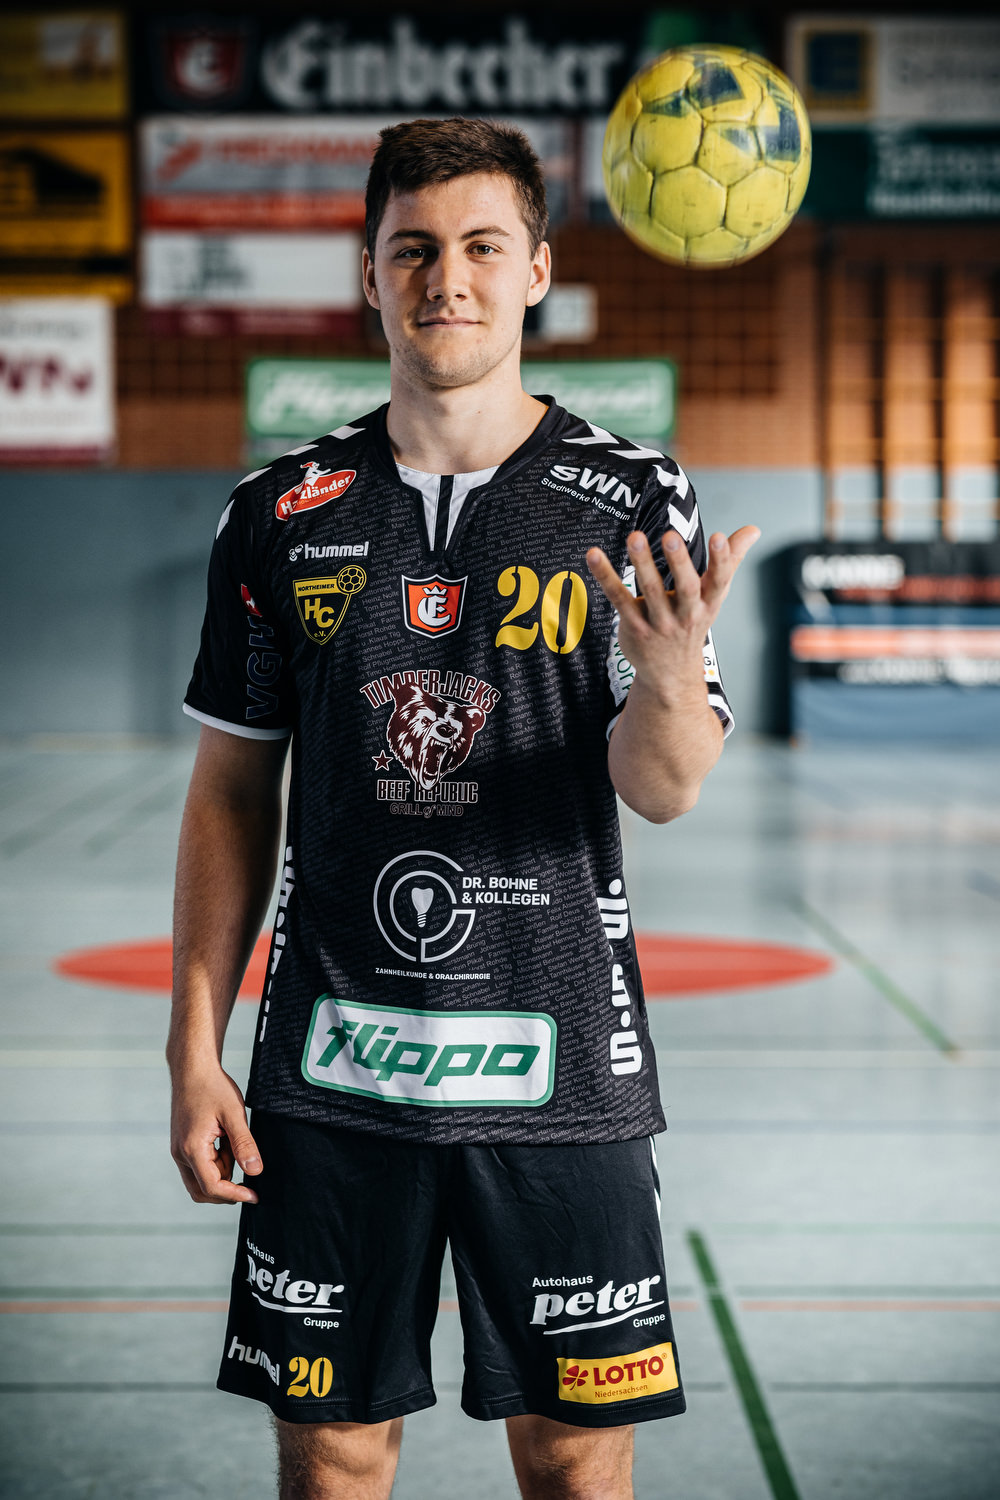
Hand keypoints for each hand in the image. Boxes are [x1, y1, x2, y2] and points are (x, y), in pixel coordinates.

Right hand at [170, 1065, 262, 1204]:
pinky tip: (228, 1142)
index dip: (234, 1195)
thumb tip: (255, 1172)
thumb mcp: (234, 1114)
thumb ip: (244, 1144)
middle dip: (226, 1192)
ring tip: (236, 1144)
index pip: (211, 1187)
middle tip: (251, 1186)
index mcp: (192, 1149)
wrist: (193, 1069)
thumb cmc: (213, 1087)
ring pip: (200, 1179)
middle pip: (201, 1191)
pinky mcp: (183, 1145)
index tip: (254, 1197)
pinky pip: (200, 1165)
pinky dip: (217, 1163)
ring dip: (223, 1174)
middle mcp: (181, 1154)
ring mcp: (179, 1150)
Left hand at [586, 526, 759, 697]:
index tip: (720, 537)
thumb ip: (731, 559)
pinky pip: (619, 598)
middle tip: (672, 535)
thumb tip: (754, 529)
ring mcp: (659, 623)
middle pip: (686, 587)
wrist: (671, 674)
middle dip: (679, 562)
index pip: (719, 580)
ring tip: (634, 537)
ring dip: (642, 563)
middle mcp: (686, 615)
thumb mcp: (716, 595)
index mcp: (708, 603)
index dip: (721, 560)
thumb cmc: (693, 622)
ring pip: (651, 591)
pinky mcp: (634, 626)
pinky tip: (594, 555)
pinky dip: (606, 577)